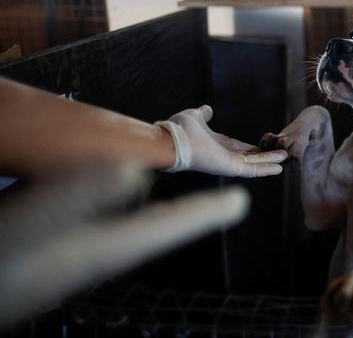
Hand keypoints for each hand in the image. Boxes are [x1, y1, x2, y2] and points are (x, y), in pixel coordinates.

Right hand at [0, 162, 249, 326]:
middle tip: (227, 206)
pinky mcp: (57, 261)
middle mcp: (97, 259)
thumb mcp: (30, 219)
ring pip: (138, 235)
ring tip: (190, 211)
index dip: (206, 212)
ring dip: (167, 220)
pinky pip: (111, 236)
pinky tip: (123, 218)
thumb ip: (80, 195)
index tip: (241, 202)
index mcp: (101, 251)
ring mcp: (78, 263)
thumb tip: (137, 169)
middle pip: (160, 233)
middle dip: (194, 217)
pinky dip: (131, 223)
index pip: (168, 227)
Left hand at [156, 105, 287, 176]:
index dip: (253, 147)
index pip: (239, 147)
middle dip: (266, 156)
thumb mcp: (195, 116)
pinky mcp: (231, 167)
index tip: (264, 145)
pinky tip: (279, 167)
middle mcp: (224, 156)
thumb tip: (207, 108)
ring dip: (270, 161)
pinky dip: (266, 168)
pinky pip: (252, 169)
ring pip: (254, 164)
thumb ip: (203, 114)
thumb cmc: (180, 130)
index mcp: (217, 145)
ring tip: (285, 159)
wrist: (172, 140)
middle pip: (250, 158)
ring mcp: (228, 163)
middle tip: (282, 154)